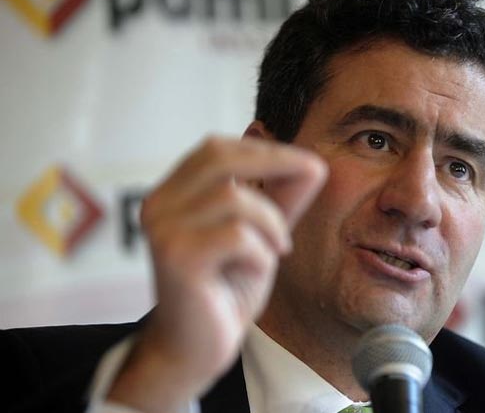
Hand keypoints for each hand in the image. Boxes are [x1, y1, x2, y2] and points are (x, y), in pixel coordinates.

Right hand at [107, 135, 326, 411]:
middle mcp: (159, 205)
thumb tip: (313, 165)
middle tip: (312, 175)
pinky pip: (236, 236)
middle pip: (218, 157)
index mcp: (173, 193)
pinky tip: (257, 271)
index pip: (216, 149)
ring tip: (276, 250)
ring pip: (233, 199)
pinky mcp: (176, 258)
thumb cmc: (226, 288)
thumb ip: (281, 200)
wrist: (197, 347)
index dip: (265, 149)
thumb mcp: (260, 235)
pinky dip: (260, 253)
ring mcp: (163, 230)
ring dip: (271, 224)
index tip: (307, 162)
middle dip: (274, 161)